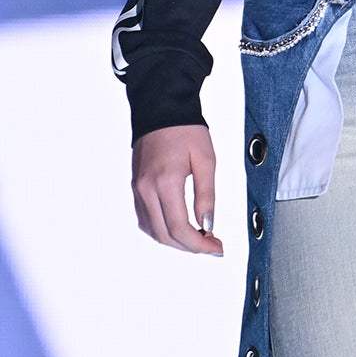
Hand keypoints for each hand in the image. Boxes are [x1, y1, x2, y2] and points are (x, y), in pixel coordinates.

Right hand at [131, 124, 223, 255]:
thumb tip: (208, 224)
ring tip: (199, 238)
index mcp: (165, 182)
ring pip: (153, 231)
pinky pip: (146, 219)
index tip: (217, 248)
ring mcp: (138, 189)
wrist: (160, 109)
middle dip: (190, 246)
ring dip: (176, 241)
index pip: (180, 228)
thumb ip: (207, 194)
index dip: (199, 245)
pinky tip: (179, 228)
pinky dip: (162, 230)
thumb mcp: (206, 159)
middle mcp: (146, 190)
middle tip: (212, 246)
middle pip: (165, 235)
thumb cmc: (185, 129)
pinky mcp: (136, 187)